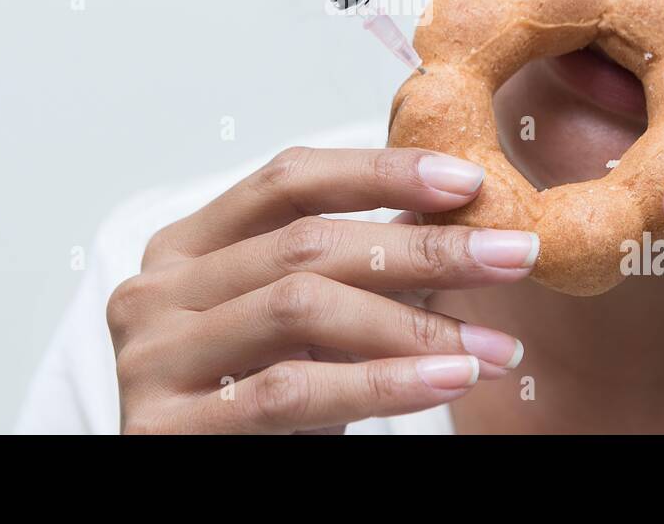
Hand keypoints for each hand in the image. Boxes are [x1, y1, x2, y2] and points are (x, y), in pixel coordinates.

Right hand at [107, 146, 534, 433]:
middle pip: (305, 243)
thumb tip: (453, 211)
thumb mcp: (301, 328)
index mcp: (184, 248)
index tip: (468, 181)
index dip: (380, 172)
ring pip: (300, 309)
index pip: (286, 180)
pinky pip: (292, 392)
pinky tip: (447, 379)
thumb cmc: (253, 409)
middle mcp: (154, 290)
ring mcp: (150, 358)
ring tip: (497, 345)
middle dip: (424, 248)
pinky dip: (382, 383)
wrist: (191, 494)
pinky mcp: (164, 427)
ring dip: (416, 324)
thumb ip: (358, 269)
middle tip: (513, 254)